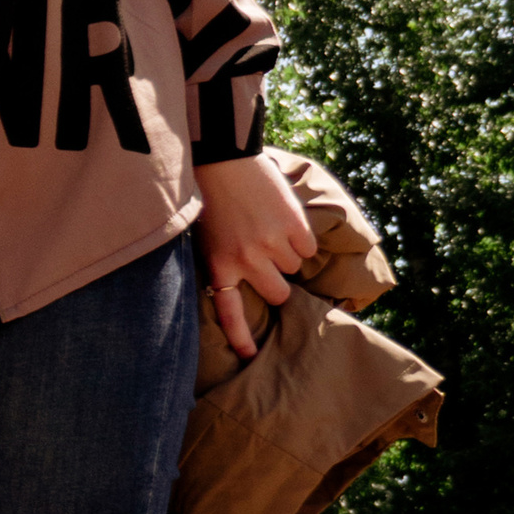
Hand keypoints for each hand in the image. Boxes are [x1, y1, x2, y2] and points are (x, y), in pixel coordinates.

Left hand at [195, 150, 314, 360]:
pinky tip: (285, 221)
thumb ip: (224, 262)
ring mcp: (272, 244)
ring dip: (287, 254)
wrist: (224, 158)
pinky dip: (302, 239)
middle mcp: (247, 260)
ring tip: (270, 229)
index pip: (230, 312)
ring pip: (294, 268)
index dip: (242, 337)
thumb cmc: (209, 196)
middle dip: (278, 283)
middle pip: (278, 294)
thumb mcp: (205, 236)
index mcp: (219, 265)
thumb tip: (241, 284)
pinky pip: (308, 248)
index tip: (250, 356)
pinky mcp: (293, 226)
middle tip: (270, 264)